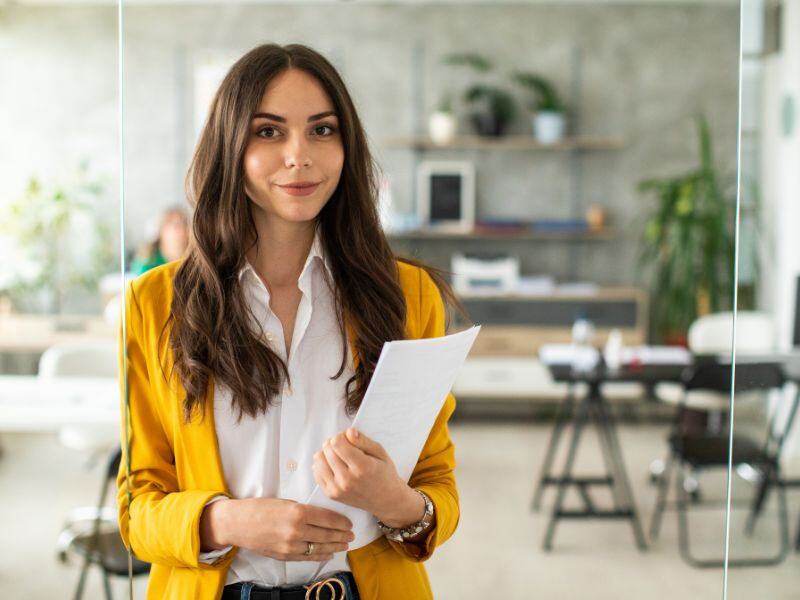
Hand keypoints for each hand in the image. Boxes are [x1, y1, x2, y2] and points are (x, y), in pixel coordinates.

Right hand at [200, 497, 353, 561]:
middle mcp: (296, 530)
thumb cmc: (260, 508)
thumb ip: (304, 510)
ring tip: (344, 545)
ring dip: (335, 547)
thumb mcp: (285, 502)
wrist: (238, 523)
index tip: (349, 523)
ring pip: (319, 548)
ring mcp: (290, 545)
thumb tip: (323, 516)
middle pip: (327, 534)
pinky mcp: (285, 555)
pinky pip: (307, 557)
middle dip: (342, 535)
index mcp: (298, 512)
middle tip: (352, 535)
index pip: (328, 518)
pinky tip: (328, 553)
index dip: (341, 522)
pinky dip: (320, 555)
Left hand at [312, 428, 423, 527]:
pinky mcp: (331, 494)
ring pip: (318, 460)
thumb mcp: (380, 453)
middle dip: (334, 443)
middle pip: (327, 449)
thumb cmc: (384, 473)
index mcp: (362, 467)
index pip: (337, 443)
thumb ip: (363, 441)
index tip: (348, 438)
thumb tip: (348, 432)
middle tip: (344, 446)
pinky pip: (316, 472)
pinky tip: (334, 465)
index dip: (341, 435)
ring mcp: (337, 489)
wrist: (385, 500)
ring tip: (338, 456)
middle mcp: (347, 480)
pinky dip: (323, 465)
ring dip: (326, 453)